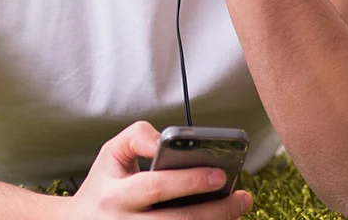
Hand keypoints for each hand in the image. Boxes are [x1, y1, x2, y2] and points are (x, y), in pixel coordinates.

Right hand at [57, 121, 252, 218]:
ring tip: (238, 210)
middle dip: (215, 211)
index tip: (220, 174)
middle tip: (243, 198)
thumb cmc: (104, 183)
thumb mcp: (112, 152)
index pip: (156, 187)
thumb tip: (165, 141)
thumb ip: (138, 137)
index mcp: (115, 195)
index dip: (189, 181)